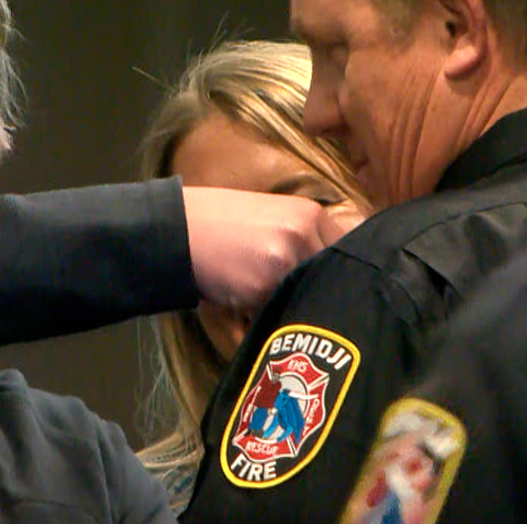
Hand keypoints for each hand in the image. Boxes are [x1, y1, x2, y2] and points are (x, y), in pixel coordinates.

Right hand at [182, 187, 331, 310]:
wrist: (178, 229)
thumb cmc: (222, 223)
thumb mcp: (273, 217)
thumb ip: (305, 237)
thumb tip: (335, 273)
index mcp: (309, 214)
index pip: (348, 250)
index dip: (338, 272)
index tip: (327, 284)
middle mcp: (303, 234)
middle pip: (332, 276)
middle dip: (317, 291)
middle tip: (301, 301)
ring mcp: (285, 260)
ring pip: (308, 295)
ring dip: (294, 304)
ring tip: (268, 300)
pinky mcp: (263, 286)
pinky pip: (281, 310)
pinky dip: (270, 314)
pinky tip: (249, 305)